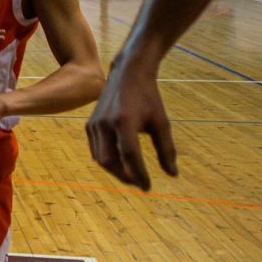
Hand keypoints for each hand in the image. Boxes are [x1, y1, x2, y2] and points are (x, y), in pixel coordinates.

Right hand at [86, 56, 176, 190]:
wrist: (127, 74)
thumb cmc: (149, 98)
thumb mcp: (161, 122)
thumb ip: (166, 149)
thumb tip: (172, 174)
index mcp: (125, 121)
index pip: (130, 156)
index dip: (139, 174)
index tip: (148, 187)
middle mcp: (105, 123)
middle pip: (110, 161)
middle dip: (125, 176)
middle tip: (140, 184)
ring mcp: (94, 124)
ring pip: (100, 158)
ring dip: (115, 171)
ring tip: (131, 176)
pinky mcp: (89, 125)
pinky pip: (95, 150)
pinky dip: (106, 160)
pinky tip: (120, 164)